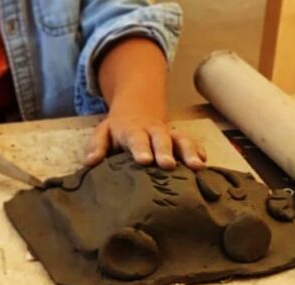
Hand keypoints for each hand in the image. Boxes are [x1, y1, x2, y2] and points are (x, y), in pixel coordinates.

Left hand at [84, 109, 206, 170]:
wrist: (137, 107)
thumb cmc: (118, 129)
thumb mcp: (103, 133)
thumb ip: (97, 146)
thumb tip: (90, 162)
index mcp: (131, 131)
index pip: (136, 139)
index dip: (140, 149)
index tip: (144, 161)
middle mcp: (152, 131)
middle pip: (161, 139)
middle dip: (166, 151)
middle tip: (168, 165)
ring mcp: (168, 134)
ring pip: (180, 139)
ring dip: (189, 151)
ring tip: (197, 166)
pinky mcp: (179, 139)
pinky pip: (191, 143)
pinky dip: (199, 151)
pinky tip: (204, 163)